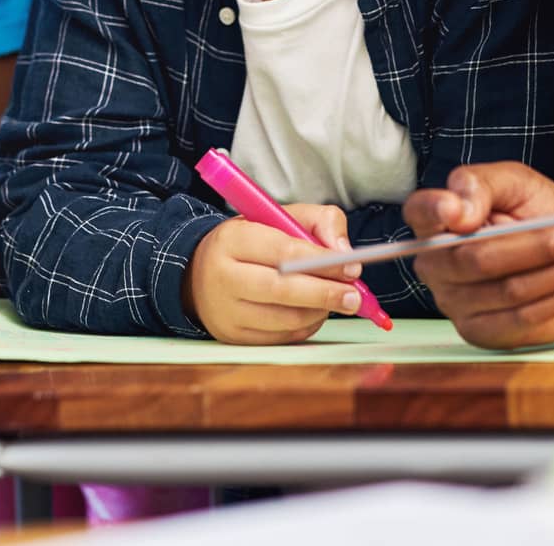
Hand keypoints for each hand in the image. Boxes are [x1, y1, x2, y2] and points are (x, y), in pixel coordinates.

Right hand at [184, 204, 365, 344]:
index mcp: (233, 239)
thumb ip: (319, 221)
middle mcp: (223, 277)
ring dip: (319, 311)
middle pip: (282, 290)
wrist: (198, 273)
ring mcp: (226, 311)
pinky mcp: (233, 336)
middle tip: (354, 296)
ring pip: (285, 318)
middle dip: (325, 293)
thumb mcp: (278, 217)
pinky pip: (281, 337)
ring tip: (335, 300)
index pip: (283, 251)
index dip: (322, 262)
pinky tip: (313, 311)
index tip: (352, 267)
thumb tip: (344, 252)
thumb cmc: (249, 243)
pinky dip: (306, 325)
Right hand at [403, 162, 553, 348]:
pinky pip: (520, 318)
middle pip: (475, 259)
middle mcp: (436, 264)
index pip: (420, 212)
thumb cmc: (541, 213)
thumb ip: (481, 184)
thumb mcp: (516, 183)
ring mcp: (455, 302)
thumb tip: (457, 210)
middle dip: (535, 246)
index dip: (434, 211)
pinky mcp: (482, 332)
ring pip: (506, 290)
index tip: (460, 211)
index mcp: (437, 220)